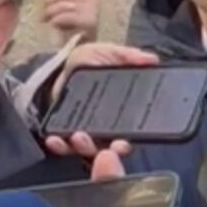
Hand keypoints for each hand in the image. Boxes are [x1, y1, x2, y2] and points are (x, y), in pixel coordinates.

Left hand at [43, 0, 100, 44]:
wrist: (81, 47)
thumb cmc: (71, 25)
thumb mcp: (63, 4)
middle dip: (49, 2)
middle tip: (42, 13)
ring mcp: (93, 9)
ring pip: (63, 4)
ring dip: (50, 13)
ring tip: (46, 20)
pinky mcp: (89, 21)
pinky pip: (65, 16)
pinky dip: (56, 21)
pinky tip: (54, 26)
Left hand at [45, 43, 157, 157]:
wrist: (63, 64)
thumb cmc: (91, 60)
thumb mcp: (111, 53)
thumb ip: (129, 56)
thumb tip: (152, 59)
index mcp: (124, 113)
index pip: (130, 134)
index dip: (127, 143)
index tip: (124, 143)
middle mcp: (107, 128)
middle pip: (111, 149)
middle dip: (110, 152)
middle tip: (106, 149)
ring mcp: (87, 132)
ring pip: (88, 150)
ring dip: (84, 147)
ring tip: (79, 136)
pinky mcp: (66, 132)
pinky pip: (65, 146)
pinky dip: (60, 146)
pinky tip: (54, 139)